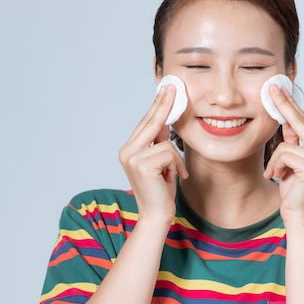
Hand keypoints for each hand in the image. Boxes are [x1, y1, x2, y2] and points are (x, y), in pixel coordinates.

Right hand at [119, 84, 187, 223]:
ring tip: (172, 174)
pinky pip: (169, 153)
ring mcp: (132, 158)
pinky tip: (172, 178)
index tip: (166, 89)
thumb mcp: (160, 163)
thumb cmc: (160, 191)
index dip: (157, 105)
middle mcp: (126, 151)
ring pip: (166, 142)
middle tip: (173, 87)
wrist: (156, 216)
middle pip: (151, 122)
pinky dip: (176, 166)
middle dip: (164, 105)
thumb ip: (158, 143)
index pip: (145, 123)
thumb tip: (164, 121)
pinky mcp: (143, 165)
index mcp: (129, 149)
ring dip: (175, 160)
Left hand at [262, 85, 303, 223]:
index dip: (290, 104)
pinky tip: (278, 177)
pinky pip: (283, 154)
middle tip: (272, 88)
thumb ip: (291, 142)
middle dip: (283, 105)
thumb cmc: (293, 189)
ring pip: (285, 144)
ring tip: (277, 173)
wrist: (298, 214)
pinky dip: (275, 166)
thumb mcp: (290, 161)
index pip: (303, 120)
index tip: (279, 89)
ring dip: (275, 160)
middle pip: (298, 121)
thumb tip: (285, 120)